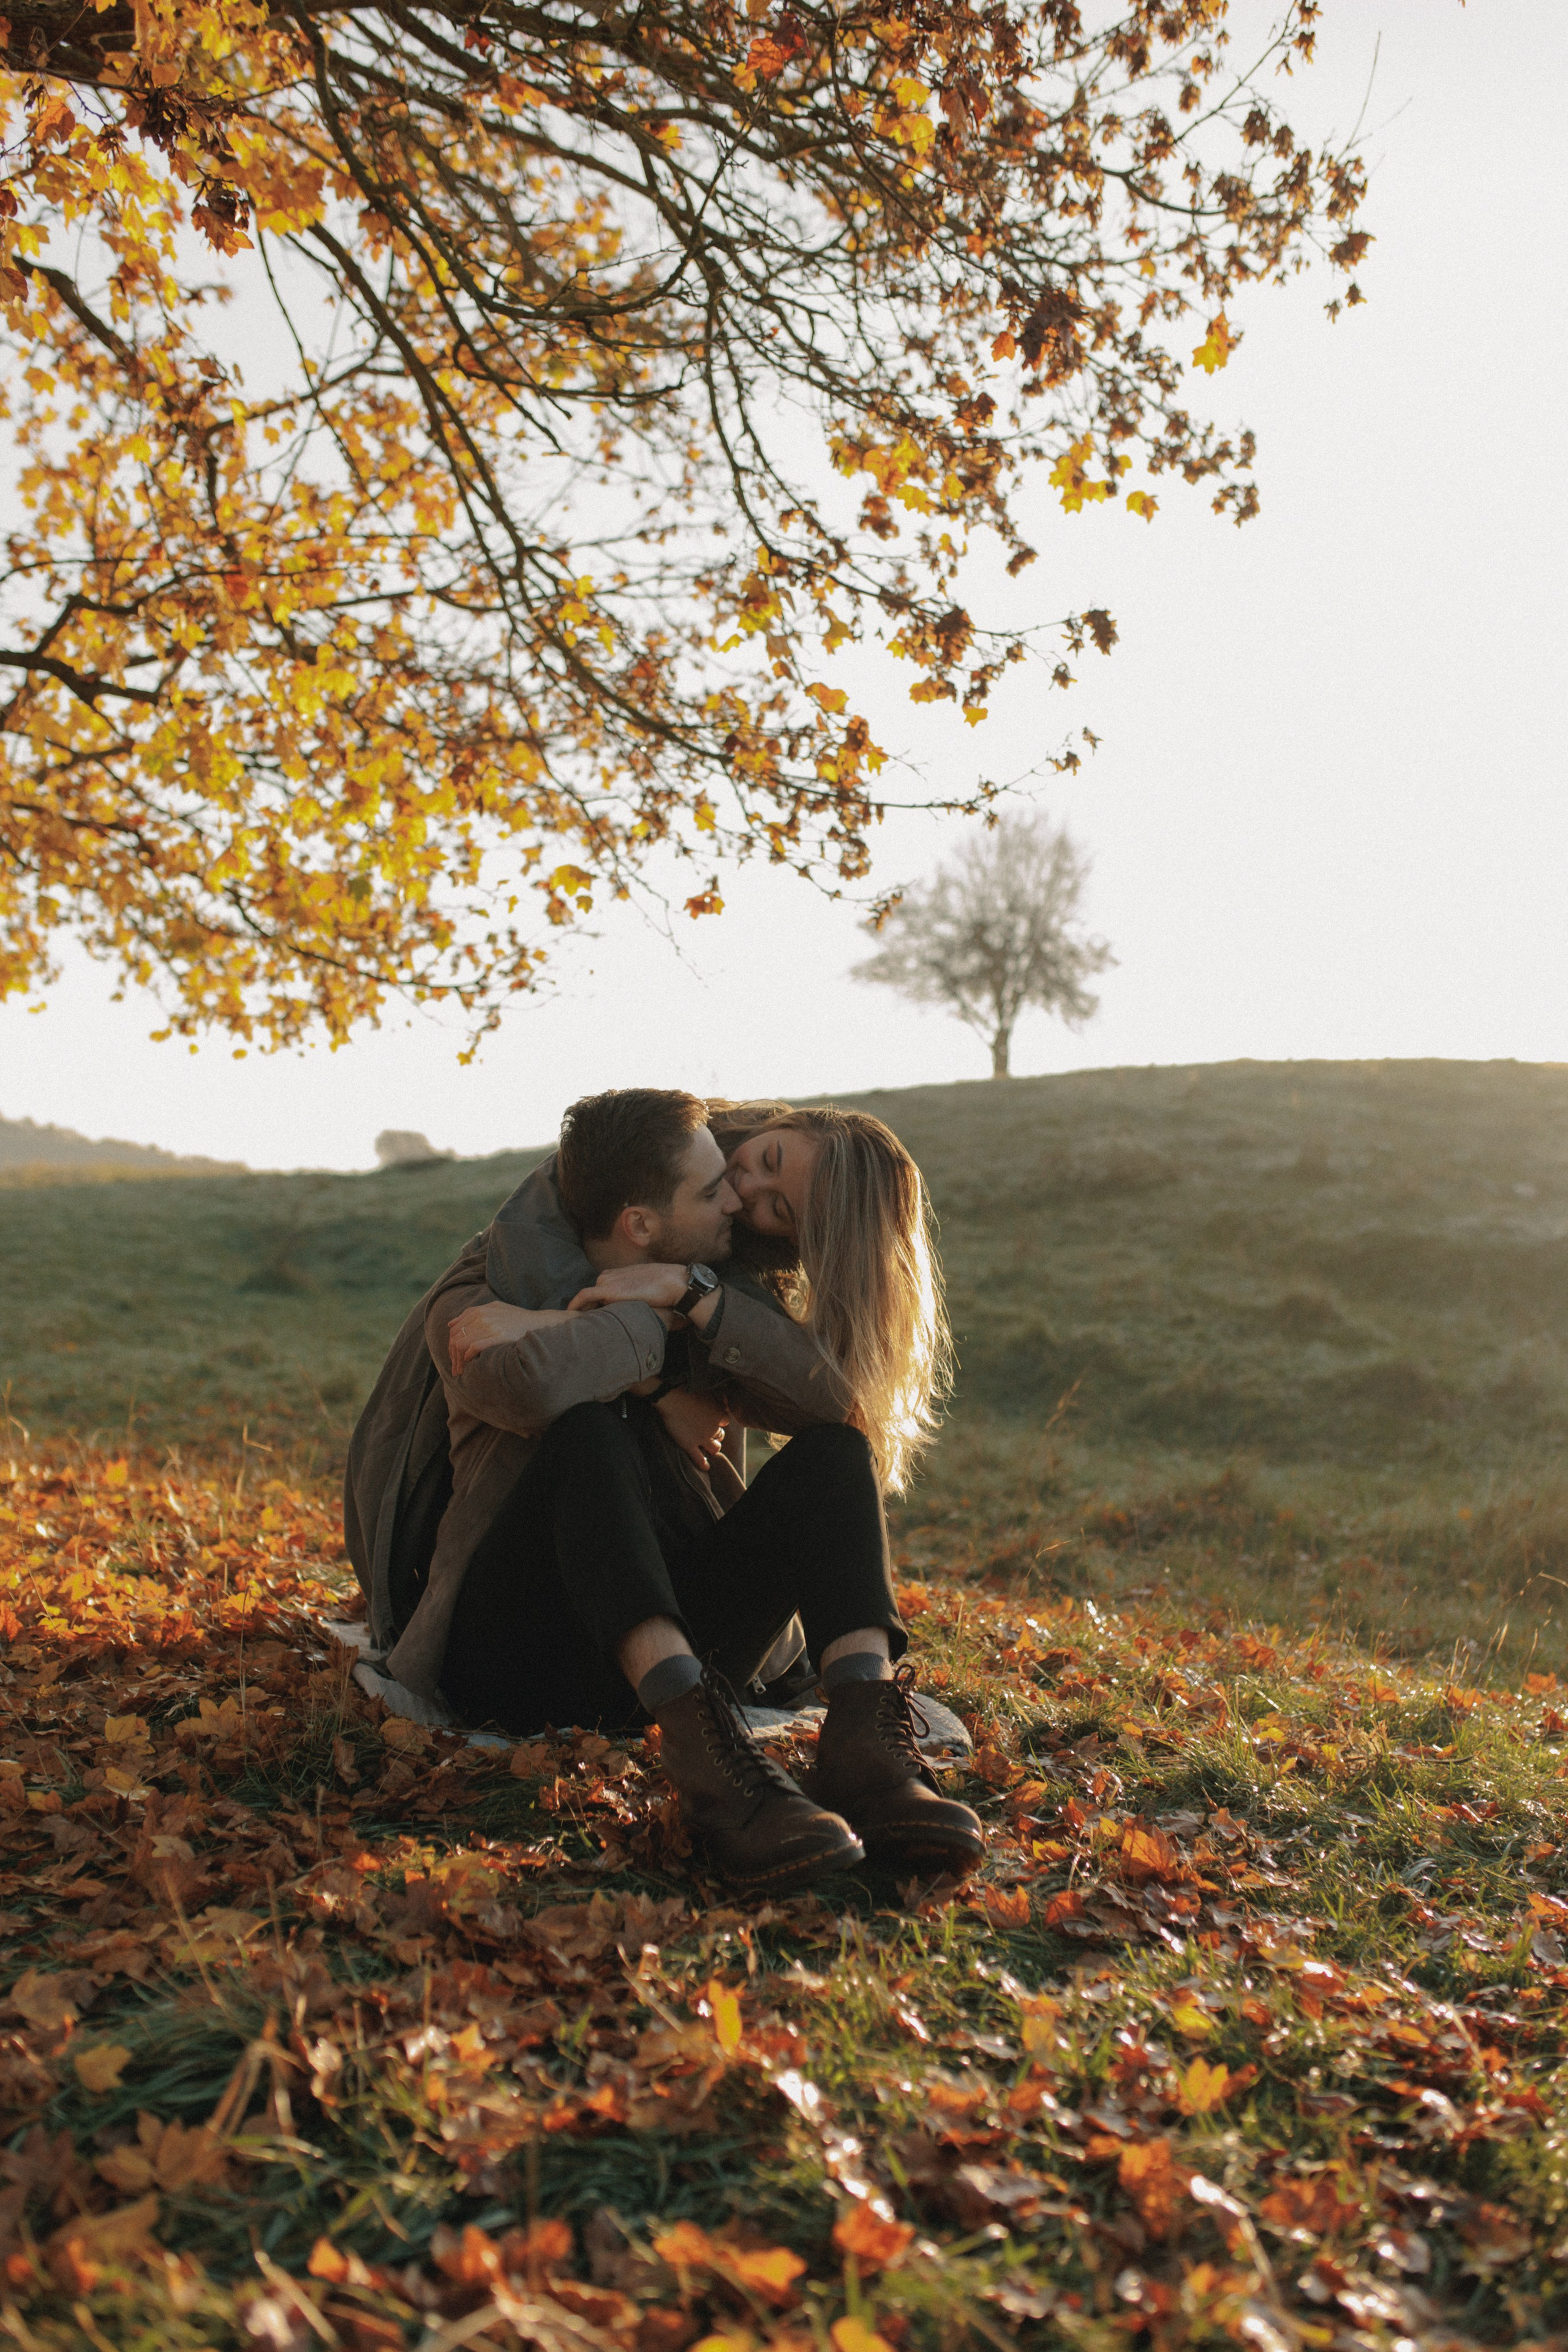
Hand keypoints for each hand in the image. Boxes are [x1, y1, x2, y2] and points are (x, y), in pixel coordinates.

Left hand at [447, 1301, 568, 1375]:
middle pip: (456, 1337)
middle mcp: (484, 1316)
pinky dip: (468, 1356)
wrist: (539, 1324)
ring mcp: (491, 1325)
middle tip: (456, 1368)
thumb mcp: (495, 1309)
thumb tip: (450, 1324)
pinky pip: (474, 1347)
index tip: (454, 1358)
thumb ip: (472, 1313)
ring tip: (462, 1370)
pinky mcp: (499, 1336)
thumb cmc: (517, 1319)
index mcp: (482, 1310)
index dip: (451, 1345)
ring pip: (462, 1343)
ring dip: (459, 1360)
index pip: (455, 1328)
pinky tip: (471, 1362)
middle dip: (453, 1355)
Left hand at [568, 1263, 689, 1312]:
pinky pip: (584, 1297)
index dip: (592, 1304)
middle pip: (591, 1295)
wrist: (671, 1283)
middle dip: (585, 1309)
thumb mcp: (644, 1287)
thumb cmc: (664, 1286)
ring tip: (576, 1324)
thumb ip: (633, 1294)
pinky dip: (575, 1304)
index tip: (588, 1316)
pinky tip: (569, 1314)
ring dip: (582, 1310)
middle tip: (579, 1324)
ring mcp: (607, 1282)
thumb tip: (635, 1307)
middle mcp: (608, 1276)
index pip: (598, 1291)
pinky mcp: (607, 1290)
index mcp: (616, 1274)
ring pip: (587, 1298)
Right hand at [654, 1386, 729, 1470]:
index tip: (713, 1420)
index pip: (724, 1422)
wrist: (672, 1398)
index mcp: (719, 1415)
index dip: (719, 1422)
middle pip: (720, 1435)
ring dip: (713, 1447)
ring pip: (715, 1448)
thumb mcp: (708, 1392)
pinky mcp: (690, 1445)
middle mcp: (713, 1429)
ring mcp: (702, 1438)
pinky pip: (699, 1459)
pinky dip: (704, 1464)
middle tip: (708, 1432)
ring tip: (709, 1447)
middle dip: (716, 1435)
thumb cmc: (688, 1391)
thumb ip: (718, 1399)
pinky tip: (706, 1467)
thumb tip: (725, 1403)